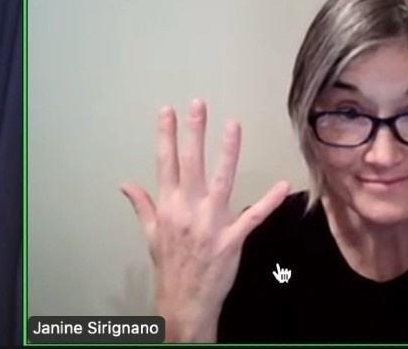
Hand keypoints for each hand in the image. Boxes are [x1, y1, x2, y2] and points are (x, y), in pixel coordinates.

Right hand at [121, 103, 290, 343]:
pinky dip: (269, 201)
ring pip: (222, 181)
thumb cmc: (169, 267)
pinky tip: (282, 186)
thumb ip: (142, 205)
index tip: (168, 111)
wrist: (184, 303)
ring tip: (233, 125)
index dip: (166, 135)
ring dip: (228, 152)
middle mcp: (188, 210)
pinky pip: (253, 217)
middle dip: (195, 132)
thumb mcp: (151, 234)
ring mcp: (211, 224)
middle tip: (199, 104)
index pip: (166, 163)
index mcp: (169, 206)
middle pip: (191, 163)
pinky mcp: (232, 239)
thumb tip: (125, 183)